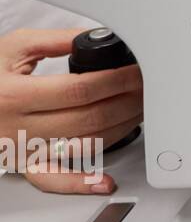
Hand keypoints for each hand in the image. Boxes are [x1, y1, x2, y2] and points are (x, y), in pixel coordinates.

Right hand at [0, 29, 142, 193]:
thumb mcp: (13, 48)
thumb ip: (55, 41)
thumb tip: (94, 38)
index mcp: (13, 96)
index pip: (79, 90)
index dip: (115, 81)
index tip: (135, 73)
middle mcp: (18, 128)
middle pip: (88, 118)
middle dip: (126, 102)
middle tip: (145, 89)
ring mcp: (22, 151)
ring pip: (83, 146)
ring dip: (120, 130)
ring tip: (139, 112)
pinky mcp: (24, 166)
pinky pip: (54, 180)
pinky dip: (82, 183)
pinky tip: (104, 181)